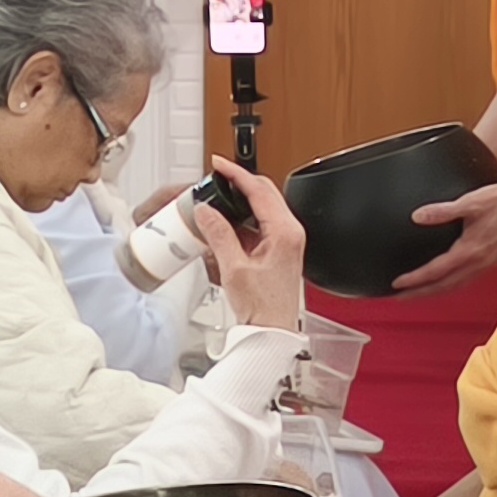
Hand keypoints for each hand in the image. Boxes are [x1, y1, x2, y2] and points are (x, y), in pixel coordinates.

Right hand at [175, 166, 306, 330]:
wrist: (272, 331)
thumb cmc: (263, 307)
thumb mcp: (234, 268)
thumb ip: (219, 235)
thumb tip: (206, 211)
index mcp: (285, 232)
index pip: (260, 191)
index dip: (237, 174)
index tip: (220, 165)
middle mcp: (290, 233)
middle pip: (264, 193)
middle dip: (240, 183)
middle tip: (218, 176)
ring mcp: (286, 241)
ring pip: (263, 207)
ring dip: (241, 201)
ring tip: (218, 199)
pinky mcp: (279, 249)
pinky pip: (261, 223)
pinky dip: (243, 218)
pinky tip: (226, 223)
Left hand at [391, 176, 496, 295]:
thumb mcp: (470, 202)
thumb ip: (442, 210)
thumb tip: (417, 216)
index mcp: (470, 250)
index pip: (436, 272)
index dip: (414, 280)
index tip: (396, 284)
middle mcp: (479, 263)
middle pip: (443, 287)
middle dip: (419, 294)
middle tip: (398, 298)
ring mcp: (487, 265)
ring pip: (456, 287)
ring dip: (434, 293)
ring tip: (416, 295)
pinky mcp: (494, 263)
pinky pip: (467, 281)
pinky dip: (450, 286)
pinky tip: (444, 283)